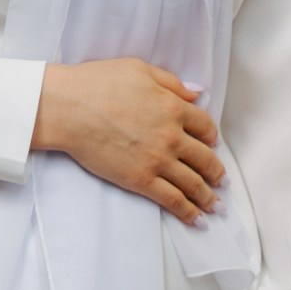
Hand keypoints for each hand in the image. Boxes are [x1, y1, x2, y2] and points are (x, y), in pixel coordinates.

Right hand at [32, 59, 226, 225]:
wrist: (69, 108)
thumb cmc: (97, 83)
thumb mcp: (139, 70)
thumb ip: (171, 83)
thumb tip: (196, 92)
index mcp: (173, 107)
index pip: (205, 126)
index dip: (212, 137)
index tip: (214, 145)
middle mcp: (172, 136)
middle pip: (205, 159)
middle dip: (216, 173)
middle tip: (222, 182)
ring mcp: (158, 161)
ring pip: (193, 183)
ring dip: (208, 198)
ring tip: (216, 206)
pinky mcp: (141, 180)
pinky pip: (172, 199)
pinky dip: (188, 211)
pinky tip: (198, 220)